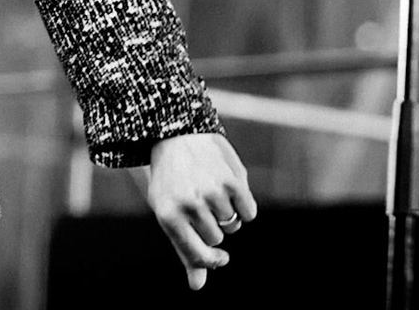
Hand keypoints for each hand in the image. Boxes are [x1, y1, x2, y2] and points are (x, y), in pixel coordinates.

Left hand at [141, 132, 254, 289]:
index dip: (213, 260)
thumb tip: (197, 287)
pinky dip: (244, 205)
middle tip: (200, 198)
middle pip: (218, 238)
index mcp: (169, 216)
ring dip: (227, 212)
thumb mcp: (169, 212)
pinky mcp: (233, 181)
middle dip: (214, 224)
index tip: (222, 258)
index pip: (199, 256)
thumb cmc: (172, 180)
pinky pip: (249, 212)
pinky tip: (229, 186)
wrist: (177, 132)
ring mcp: (212, 193)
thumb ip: (186, 249)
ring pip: (233, 225)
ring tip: (209, 188)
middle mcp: (190, 206)